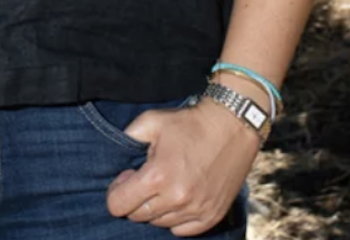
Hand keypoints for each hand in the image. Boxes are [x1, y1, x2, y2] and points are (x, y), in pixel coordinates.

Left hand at [104, 98, 257, 234]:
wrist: (233, 126)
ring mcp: (196, 210)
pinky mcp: (212, 215)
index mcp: (157, 176)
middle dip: (135, 199)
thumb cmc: (190, 123)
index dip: (117, 191)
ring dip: (156, 208)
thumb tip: (116, 159)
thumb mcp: (151, 121)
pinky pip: (181, 230)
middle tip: (146, 179)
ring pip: (159, 223)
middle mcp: (176, 198)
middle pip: (138, 216)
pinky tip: (179, 198)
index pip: (118, 205)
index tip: (127, 178)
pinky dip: (176, 218)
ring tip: (165, 185)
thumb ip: (127, 139)